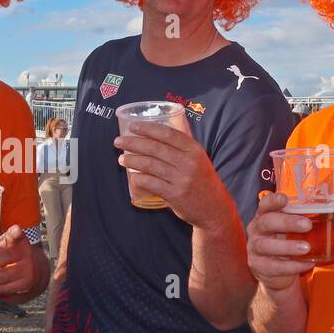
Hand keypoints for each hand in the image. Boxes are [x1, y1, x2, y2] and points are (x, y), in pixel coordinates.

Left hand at [0, 224, 37, 294]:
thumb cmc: (13, 254)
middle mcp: (25, 254)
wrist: (37, 270)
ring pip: (3, 278)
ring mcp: (27, 271)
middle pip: (5, 258)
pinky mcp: (25, 285)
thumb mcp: (6, 243)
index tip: (16, 230)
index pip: (17, 235)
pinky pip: (5, 289)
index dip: (16, 232)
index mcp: (18, 241)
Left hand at [113, 120, 230, 228]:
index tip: (133, 127)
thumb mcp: (200, 159)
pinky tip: (133, 176)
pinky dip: (139, 179)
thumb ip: (184, 144)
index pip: (168, 134)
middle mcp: (188, 163)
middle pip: (155, 148)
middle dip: (133, 143)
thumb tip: (170, 124)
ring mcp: (182, 179)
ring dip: (132, 160)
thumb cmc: (203, 181)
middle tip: (119, 142)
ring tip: (121, 159)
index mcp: (194, 150)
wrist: (215, 208)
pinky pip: (151, 183)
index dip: (148, 129)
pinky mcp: (175, 195)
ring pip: (150, 165)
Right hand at [246, 192, 317, 291]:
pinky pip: (274, 266)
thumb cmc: (289, 240)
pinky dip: (291, 266)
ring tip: (306, 247)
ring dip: (287, 246)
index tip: (284, 199)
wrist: (277, 272)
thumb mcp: (300, 227)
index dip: (272, 201)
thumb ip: (319, 214)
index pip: (265, 204)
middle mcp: (257, 230)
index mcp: (265, 215)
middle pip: (266, 222)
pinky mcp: (258, 266)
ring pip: (267, 246)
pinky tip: (306, 264)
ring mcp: (255, 249)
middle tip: (307, 225)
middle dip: (286, 222)